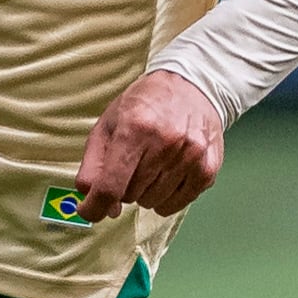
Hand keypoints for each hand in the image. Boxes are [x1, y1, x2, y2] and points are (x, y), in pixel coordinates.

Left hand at [73, 67, 223, 221]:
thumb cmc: (145, 106)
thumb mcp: (107, 124)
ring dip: (145, 192)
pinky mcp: (208, 168)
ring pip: (152, 202)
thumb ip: (93, 164)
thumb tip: (91, 201)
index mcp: (135, 129)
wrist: (192, 86)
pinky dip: (166, 198)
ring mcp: (191, 157)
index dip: (94, 207)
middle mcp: (166, 143)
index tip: (89, 211)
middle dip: (123, 187)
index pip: (110, 186)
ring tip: (152, 166)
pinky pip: (176, 204)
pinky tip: (167, 176)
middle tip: (131, 164)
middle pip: (130, 196)